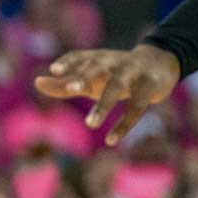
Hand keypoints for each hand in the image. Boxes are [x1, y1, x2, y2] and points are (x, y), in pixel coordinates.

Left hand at [34, 45, 180, 146]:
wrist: (160, 63)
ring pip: (118, 88)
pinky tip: (110, 140)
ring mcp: (133, 74)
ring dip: (104, 104)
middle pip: (99, 68)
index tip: (54, 70)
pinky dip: (124, 124)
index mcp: (97, 59)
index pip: (80, 56)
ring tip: (89, 124)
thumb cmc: (115, 73)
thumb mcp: (91, 78)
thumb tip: (37, 82)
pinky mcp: (150, 88)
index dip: (69, 62)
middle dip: (86, 76)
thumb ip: (64, 84)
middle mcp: (114, 63)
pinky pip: (137, 107)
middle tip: (72, 88)